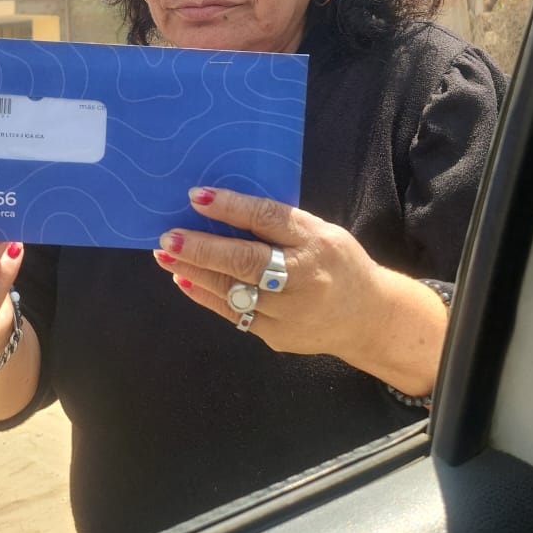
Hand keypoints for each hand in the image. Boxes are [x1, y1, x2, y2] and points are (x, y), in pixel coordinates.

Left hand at [152, 186, 392, 365]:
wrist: (367, 318)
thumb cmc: (337, 262)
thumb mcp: (319, 231)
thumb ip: (280, 223)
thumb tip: (223, 208)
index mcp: (315, 242)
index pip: (268, 219)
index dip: (231, 207)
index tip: (196, 196)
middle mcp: (302, 278)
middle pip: (246, 262)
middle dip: (203, 249)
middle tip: (169, 237)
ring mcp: (288, 313)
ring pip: (232, 291)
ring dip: (194, 272)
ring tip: (166, 256)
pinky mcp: (276, 336)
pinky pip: (234, 314)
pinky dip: (206, 295)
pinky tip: (184, 280)